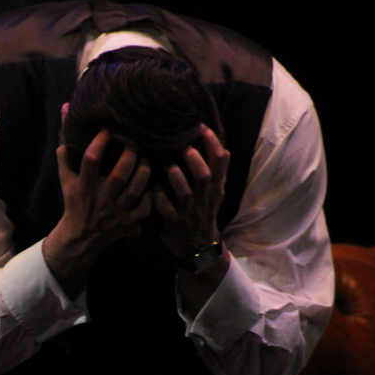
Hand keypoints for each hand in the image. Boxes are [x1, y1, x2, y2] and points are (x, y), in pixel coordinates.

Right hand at [56, 130, 151, 248]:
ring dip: (144, 170)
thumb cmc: (75, 203)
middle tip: (136, 140)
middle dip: (130, 154)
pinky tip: (152, 182)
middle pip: (119, 174)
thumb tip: (64, 116)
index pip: (91, 159)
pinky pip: (144, 207)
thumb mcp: (66, 180)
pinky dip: (150, 194)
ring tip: (148, 158)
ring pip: (136, 189)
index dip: (101, 141)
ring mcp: (116, 212)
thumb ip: (66, 152)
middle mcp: (101, 199)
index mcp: (84, 186)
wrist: (81, 238)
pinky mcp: (128, 223)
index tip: (109, 129)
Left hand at [153, 126, 229, 258]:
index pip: (220, 162)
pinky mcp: (174, 224)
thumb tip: (222, 146)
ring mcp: (189, 213)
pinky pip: (166, 210)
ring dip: (175, 176)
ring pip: (184, 193)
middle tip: (181, 143)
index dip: (212, 143)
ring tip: (166, 163)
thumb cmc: (203, 213)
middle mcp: (204, 199)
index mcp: (216, 188)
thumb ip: (218, 172)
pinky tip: (153, 187)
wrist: (198, 247)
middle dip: (193, 158)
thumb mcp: (216, 193)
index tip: (201, 127)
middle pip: (204, 176)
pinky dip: (159, 198)